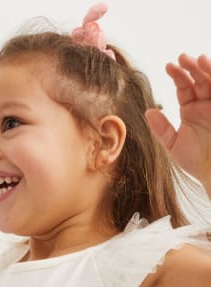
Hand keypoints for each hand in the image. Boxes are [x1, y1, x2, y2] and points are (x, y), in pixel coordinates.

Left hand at [145, 54, 210, 191]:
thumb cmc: (196, 162)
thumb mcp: (174, 145)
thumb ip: (162, 129)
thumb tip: (148, 112)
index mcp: (191, 109)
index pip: (184, 87)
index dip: (178, 75)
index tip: (169, 66)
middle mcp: (205, 104)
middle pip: (199, 79)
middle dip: (191, 67)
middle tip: (182, 58)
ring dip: (206, 69)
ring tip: (198, 59)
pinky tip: (209, 67)